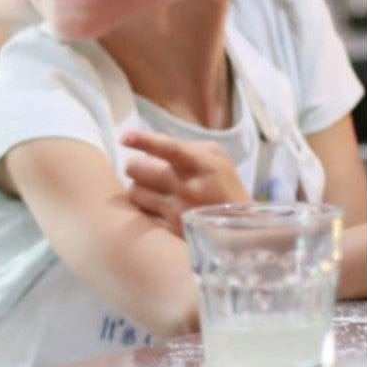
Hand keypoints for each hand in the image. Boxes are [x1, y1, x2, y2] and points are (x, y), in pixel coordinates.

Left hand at [119, 129, 249, 235]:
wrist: (242, 228)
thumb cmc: (224, 185)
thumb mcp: (214, 157)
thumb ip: (184, 148)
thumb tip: (148, 147)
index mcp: (200, 163)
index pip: (168, 148)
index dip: (144, 140)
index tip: (124, 137)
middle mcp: (187, 187)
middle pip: (136, 168)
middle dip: (137, 167)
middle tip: (148, 171)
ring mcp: (177, 210)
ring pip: (134, 191)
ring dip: (140, 188)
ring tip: (157, 191)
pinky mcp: (170, 229)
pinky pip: (141, 213)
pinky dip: (146, 208)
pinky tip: (160, 208)